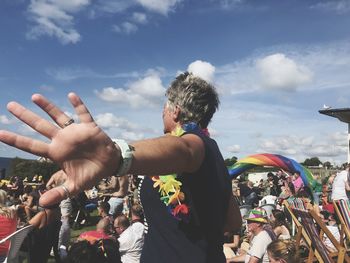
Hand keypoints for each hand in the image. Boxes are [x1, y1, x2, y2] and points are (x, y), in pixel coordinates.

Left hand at [0, 93, 119, 206]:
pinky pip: (83, 114)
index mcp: (56, 153)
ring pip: (58, 116)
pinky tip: (71, 95)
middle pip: (40, 126)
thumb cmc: (90, 174)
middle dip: (26, 116)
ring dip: (48, 107)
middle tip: (10, 105)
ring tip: (34, 96)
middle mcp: (62, 140)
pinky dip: (78, 105)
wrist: (109, 165)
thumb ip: (59, 193)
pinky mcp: (89, 127)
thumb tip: (42, 204)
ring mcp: (75, 132)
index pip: (31, 146)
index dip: (16, 140)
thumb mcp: (75, 186)